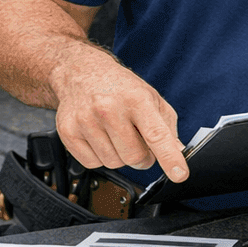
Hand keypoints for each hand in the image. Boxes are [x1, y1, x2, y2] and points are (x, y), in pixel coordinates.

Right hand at [51, 54, 186, 181]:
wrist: (82, 72)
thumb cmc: (120, 88)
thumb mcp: (151, 98)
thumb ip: (167, 126)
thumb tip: (178, 152)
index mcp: (136, 98)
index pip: (156, 134)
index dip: (169, 158)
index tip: (179, 174)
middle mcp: (109, 108)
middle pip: (134, 157)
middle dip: (142, 157)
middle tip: (139, 142)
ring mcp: (86, 120)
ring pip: (113, 163)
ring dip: (120, 156)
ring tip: (117, 135)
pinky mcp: (68, 132)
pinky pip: (92, 164)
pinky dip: (101, 157)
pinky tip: (101, 138)